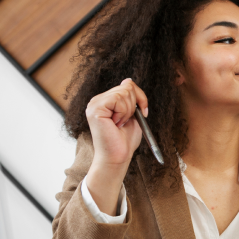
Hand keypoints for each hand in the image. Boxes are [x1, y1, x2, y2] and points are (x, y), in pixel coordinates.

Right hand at [83, 79, 148, 213]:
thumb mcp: (132, 115)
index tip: (143, 113)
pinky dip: (123, 112)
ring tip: (119, 124)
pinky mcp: (95, 109)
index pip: (127, 84)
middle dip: (134, 105)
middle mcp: (97, 100)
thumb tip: (128, 81)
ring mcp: (94, 104)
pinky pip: (118, 99)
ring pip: (124, 92)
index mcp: (105, 101)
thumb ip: (131, 99)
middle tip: (124, 122)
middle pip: (127, 86)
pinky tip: (115, 123)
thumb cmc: (124, 140)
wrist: (117, 157)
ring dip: (128, 111)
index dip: (140, 97)